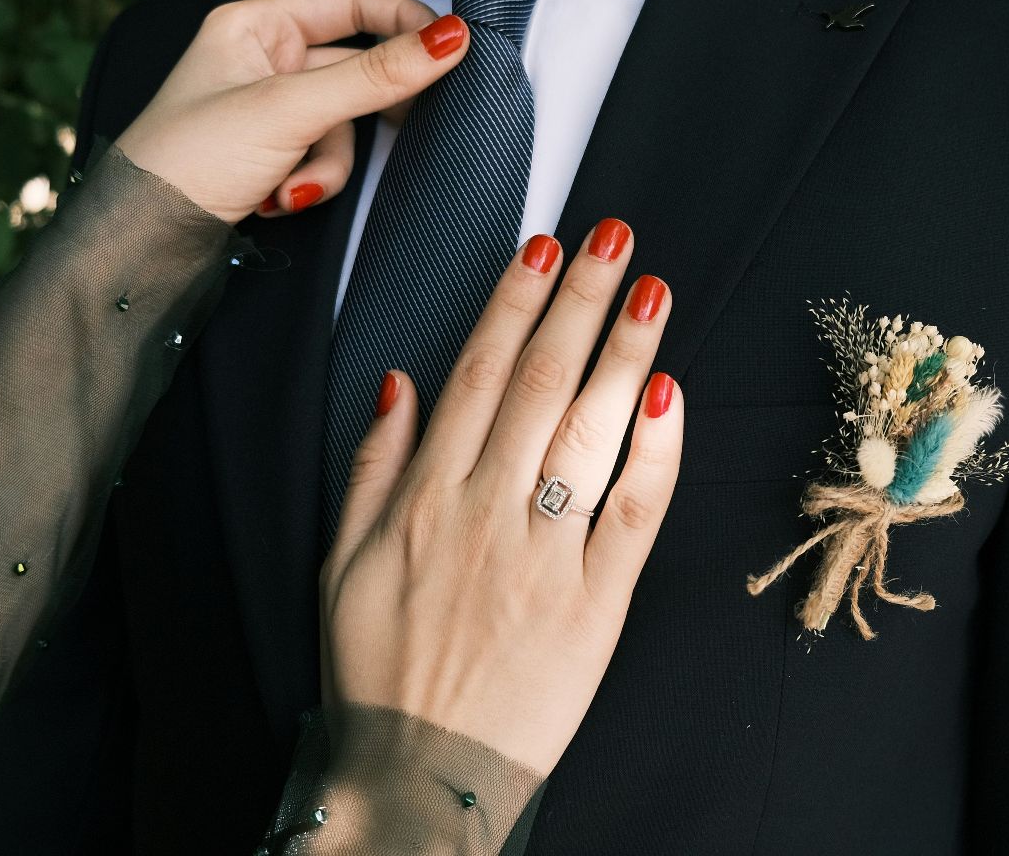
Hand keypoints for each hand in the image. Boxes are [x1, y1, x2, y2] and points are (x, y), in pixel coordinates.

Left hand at [114, 0, 468, 222]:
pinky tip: (276, 200)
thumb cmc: (189, 158)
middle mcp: (263, 58)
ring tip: (291, 188)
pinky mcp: (273, 152)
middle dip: (360, 115)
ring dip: (328, 164)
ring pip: (344, 124)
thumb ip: (375, 76)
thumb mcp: (290, 111)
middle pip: (355, 69)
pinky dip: (311, 183)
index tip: (450, 49)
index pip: (352, 0)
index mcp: (254, 24)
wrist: (141, 241)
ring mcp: (269, 108)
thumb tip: (451, 39)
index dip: (403, 22)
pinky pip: (324, 157)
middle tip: (397, 125)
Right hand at [322, 222, 683, 775]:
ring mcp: (546, 556)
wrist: (416, 773)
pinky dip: (653, 455)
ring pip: (591, 433)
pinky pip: (633, 515)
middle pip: (543, 384)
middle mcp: (487, 512)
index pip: (478, 374)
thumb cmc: (377, 669)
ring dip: (624, 354)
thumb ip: (370, 467)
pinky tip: (669, 397)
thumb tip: (399, 381)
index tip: (544, 248)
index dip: (515, 304)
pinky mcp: (596, 605)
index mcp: (426, 497)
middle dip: (580, 301)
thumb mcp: (339, 564)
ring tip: (651, 291)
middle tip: (614, 237)